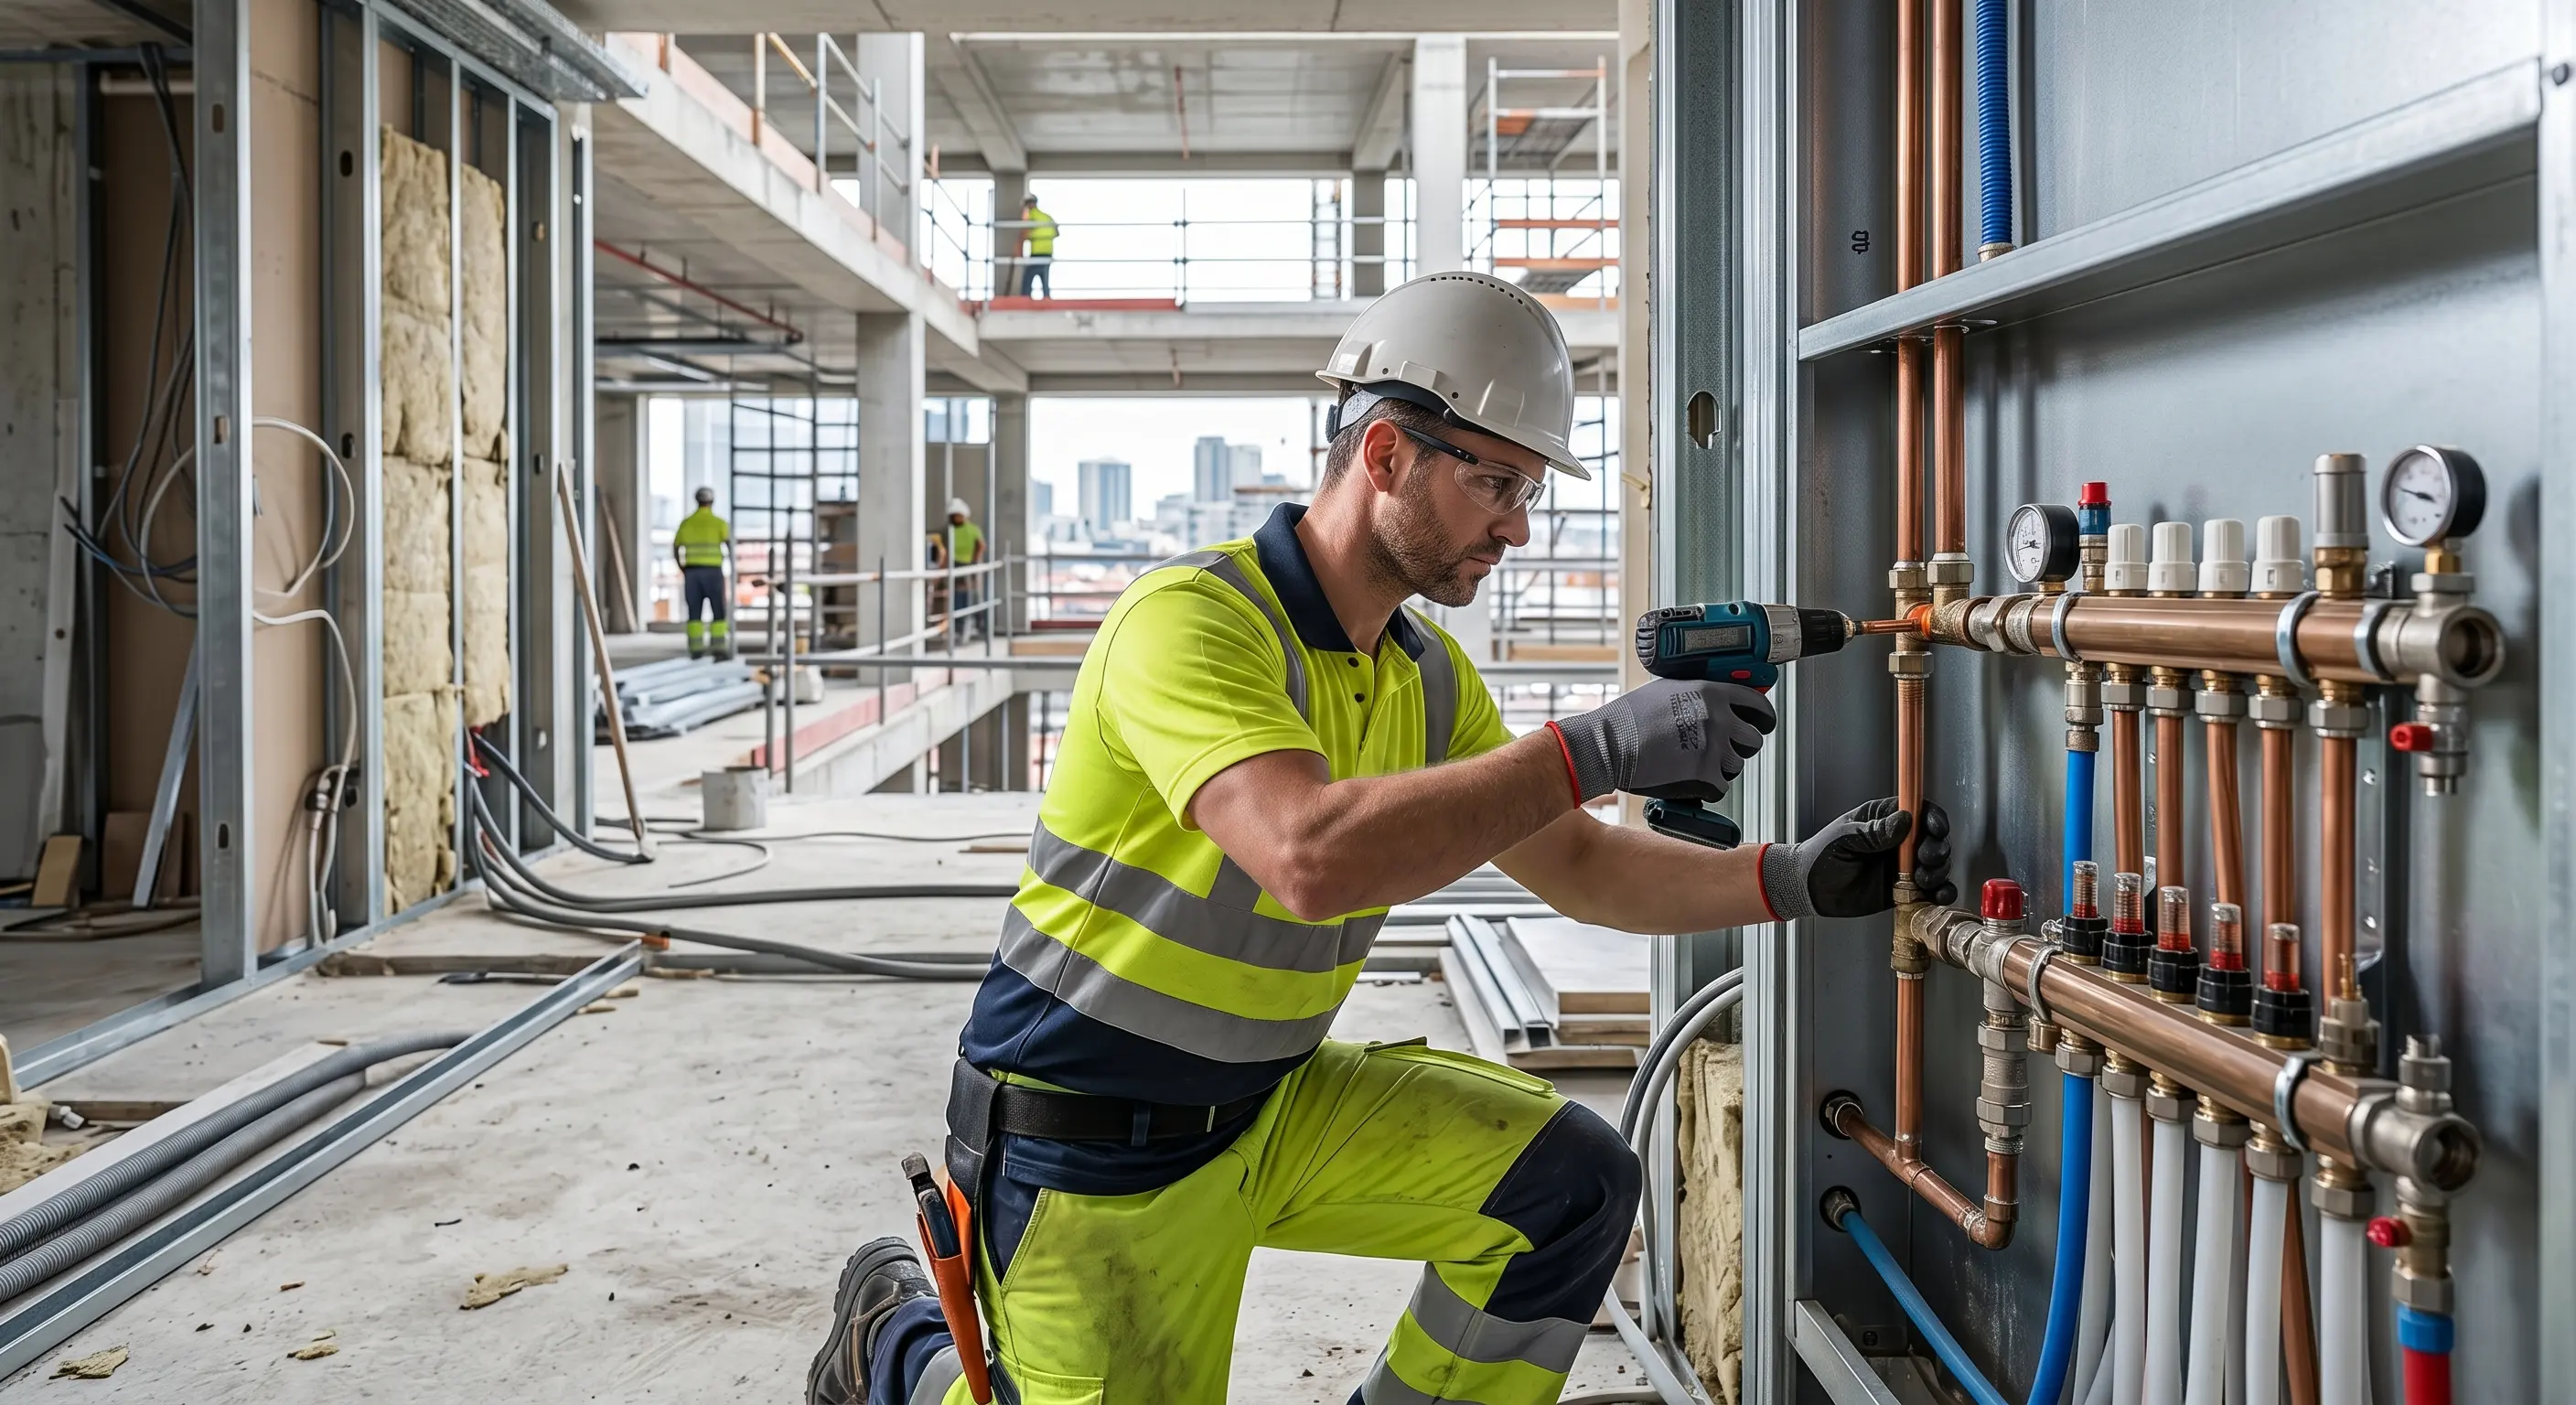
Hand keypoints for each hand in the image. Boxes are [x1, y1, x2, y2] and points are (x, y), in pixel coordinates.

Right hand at [1544, 680, 1776, 803]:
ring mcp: (1714, 748)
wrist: (1607, 745)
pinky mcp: (1706, 776)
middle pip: (1753, 740)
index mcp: (1712, 693)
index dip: (1763, 717)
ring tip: (1689, 762)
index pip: (1758, 704)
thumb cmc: (1629, 718)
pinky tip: (1684, 777)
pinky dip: (1705, 788)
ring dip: (1719, 767)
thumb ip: (1699, 694)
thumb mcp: (1668, 690)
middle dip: (1739, 747)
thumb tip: (1721, 701)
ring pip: (1736, 765)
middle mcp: (1719, 718)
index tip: (1762, 724)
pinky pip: (1720, 787)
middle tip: (1718, 750)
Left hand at [1757, 798, 1952, 919]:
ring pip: (1936, 864)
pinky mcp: (1904, 889)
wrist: (1808, 890)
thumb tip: (1905, 820)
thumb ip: (1874, 831)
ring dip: (1938, 872)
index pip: (1919, 811)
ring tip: (1922, 880)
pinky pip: (1931, 890)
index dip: (1933, 818)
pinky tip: (1938, 895)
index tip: (1935, 829)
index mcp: (1884, 819)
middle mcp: (1899, 841)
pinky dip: (1941, 892)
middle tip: (1923, 860)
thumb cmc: (1821, 856)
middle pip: (1934, 838)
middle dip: (1936, 849)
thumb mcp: (1845, 838)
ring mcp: (1903, 865)